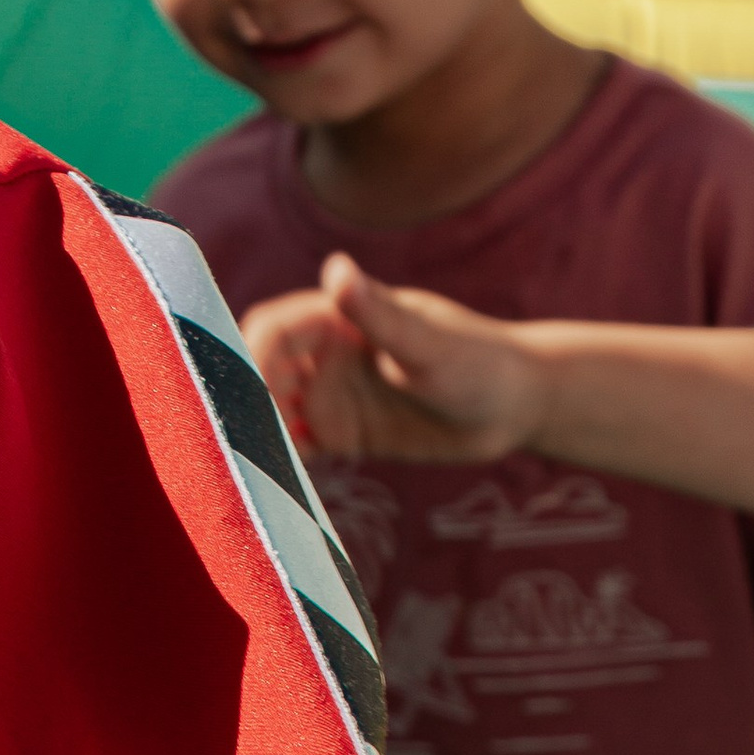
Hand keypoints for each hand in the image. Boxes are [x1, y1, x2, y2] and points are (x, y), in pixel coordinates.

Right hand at [242, 255, 546, 461]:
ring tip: (248, 470)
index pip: (271, 331)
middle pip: (259, 372)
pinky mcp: (343, 433)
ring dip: (253, 434)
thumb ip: (379, 314)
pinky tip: (274, 486)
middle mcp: (325, 355)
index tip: (243, 397)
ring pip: (270, 412)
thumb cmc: (479, 362)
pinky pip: (296, 447)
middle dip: (240, 401)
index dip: (248, 358)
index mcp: (337, 319)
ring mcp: (332, 395)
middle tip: (236, 444)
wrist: (517, 405)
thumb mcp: (428, 343)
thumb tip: (336, 268)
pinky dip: (278, 461)